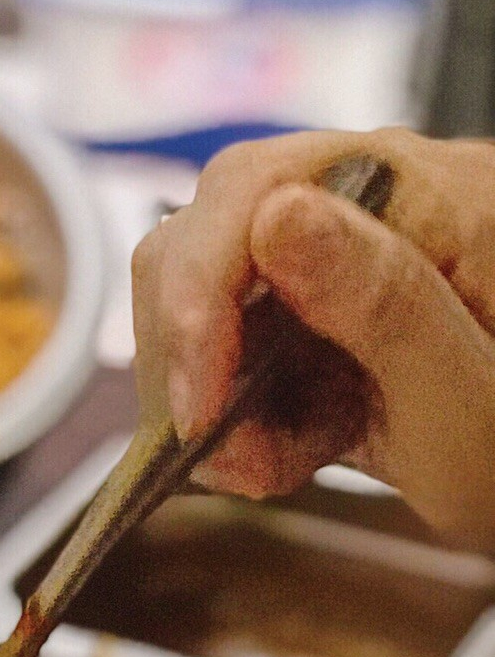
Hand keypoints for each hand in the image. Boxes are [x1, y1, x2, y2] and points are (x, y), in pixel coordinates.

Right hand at [131, 128, 494, 549]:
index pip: (261, 189)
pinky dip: (231, 408)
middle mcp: (387, 200)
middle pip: (215, 227)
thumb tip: (278, 217)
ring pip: (208, 287)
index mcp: (441, 199)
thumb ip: (382, 304)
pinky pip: (234, 334)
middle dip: (191, 350)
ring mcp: (351, 248)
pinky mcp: (326, 301)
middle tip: (219, 449)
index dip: (199, 298)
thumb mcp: (466, 405)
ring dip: (205, 390)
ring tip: (261, 466)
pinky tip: (278, 453)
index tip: (198, 411)